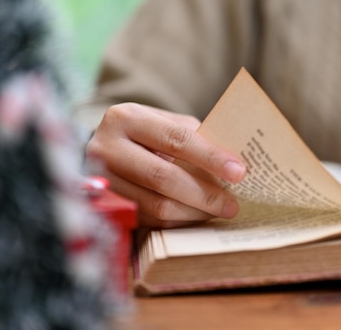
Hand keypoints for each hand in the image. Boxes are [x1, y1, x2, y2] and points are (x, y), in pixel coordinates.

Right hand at [85, 103, 245, 227]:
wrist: (105, 151)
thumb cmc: (146, 135)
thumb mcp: (166, 124)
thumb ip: (196, 137)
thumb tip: (235, 163)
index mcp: (127, 118)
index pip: (176, 138)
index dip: (210, 157)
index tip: (239, 172)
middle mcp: (106, 148)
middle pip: (163, 176)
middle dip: (205, 193)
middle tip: (232, 203)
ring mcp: (102, 181)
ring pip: (155, 204)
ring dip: (194, 212)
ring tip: (219, 211)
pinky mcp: (105, 207)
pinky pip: (149, 221)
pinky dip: (178, 221)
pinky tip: (197, 216)